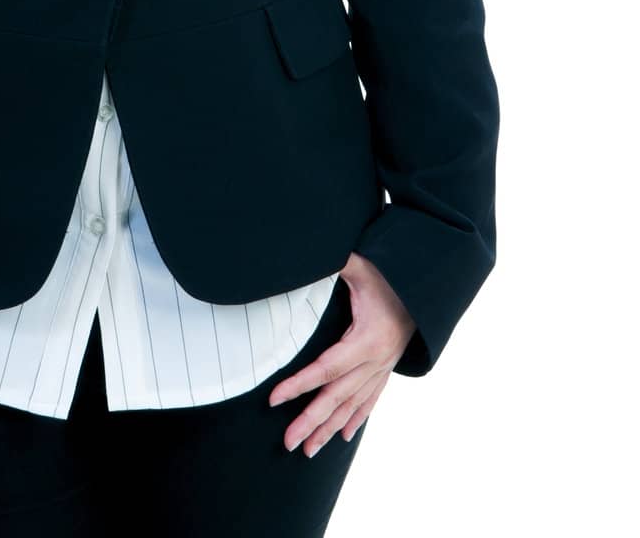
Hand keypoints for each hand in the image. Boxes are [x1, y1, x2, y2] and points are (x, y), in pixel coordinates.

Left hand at [268, 252, 416, 455]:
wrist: (426, 292)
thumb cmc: (390, 277)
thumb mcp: (362, 267)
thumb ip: (337, 263)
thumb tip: (309, 251)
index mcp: (366, 340)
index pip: (326, 369)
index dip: (299, 385)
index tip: (274, 399)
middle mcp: (375, 362)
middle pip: (337, 397)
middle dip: (310, 421)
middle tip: (287, 442)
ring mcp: (382, 369)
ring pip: (352, 406)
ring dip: (329, 429)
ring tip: (307, 450)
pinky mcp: (386, 370)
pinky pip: (370, 401)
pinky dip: (355, 420)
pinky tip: (342, 437)